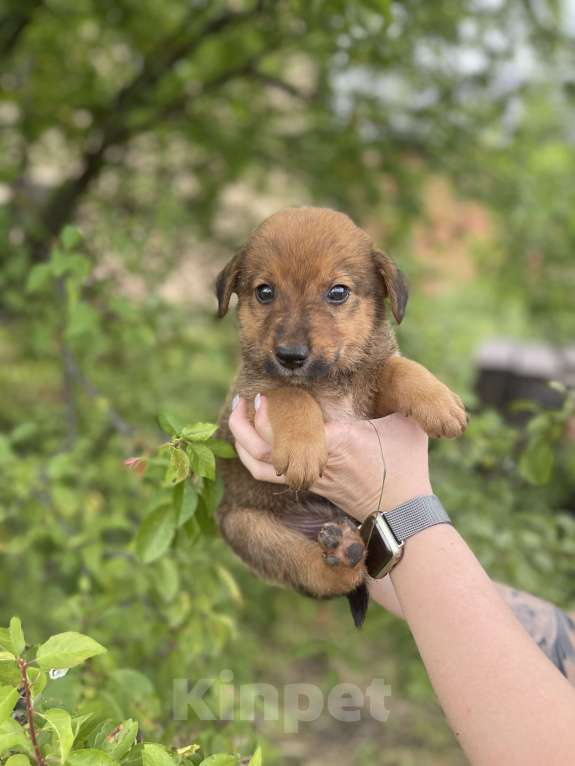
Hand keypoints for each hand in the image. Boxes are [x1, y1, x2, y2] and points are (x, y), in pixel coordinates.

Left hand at [229, 396, 432, 521]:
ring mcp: (311, 476)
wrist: (403, 512)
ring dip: (243, 442)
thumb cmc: (407, 465)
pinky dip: (253, 460)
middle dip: (244, 425)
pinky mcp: (310, 486)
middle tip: (242, 400)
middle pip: (264, 448)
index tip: (261, 396)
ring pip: (261, 466)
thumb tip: (397, 369)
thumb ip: (398, 397)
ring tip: (238, 419)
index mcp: (337, 440)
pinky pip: (269, 476)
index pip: (289, 428)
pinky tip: (251, 443)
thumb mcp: (404, 424)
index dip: (267, 415)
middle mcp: (316, 460)